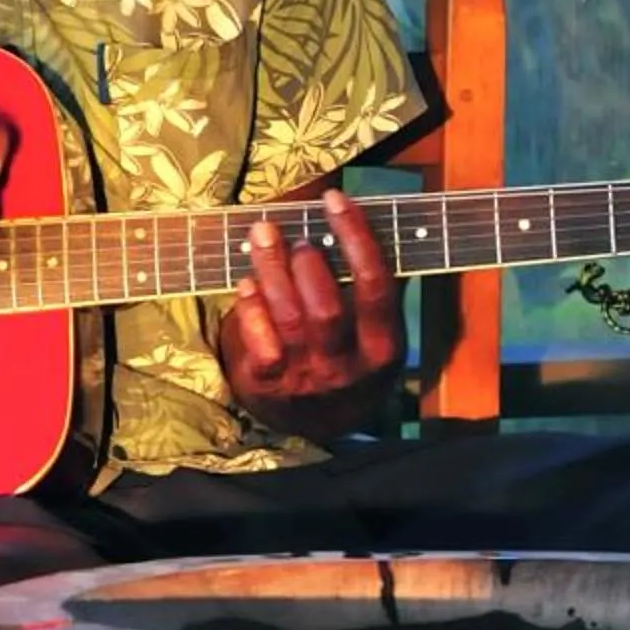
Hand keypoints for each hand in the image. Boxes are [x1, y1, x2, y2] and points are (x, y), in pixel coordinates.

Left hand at [218, 189, 405, 428]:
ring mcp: (306, 378)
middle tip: (295, 235)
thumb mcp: (374, 336)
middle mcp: (346, 367)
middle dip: (308, 261)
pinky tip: (247, 282)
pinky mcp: (268, 385)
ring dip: (273, 269)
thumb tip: (356, 220)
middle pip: (327, 305)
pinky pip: (259, 341)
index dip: (356, 237)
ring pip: (290, 318)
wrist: (315, 429)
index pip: (374, 285)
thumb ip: (370, 289)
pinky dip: (251, 307)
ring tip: (264, 236)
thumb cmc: (346, 361)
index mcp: (383, 348)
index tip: (335, 201)